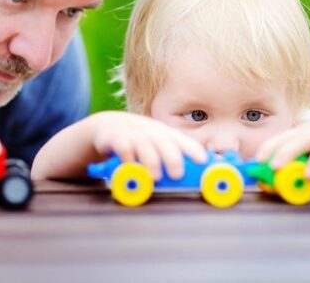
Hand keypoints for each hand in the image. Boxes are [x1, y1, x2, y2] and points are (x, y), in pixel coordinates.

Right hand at [88, 111, 206, 179]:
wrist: (106, 127)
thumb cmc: (137, 141)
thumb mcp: (155, 146)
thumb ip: (170, 160)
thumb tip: (192, 181)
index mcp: (164, 134)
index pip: (182, 141)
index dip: (193, 150)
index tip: (203, 161)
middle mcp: (149, 132)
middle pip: (164, 142)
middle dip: (172, 158)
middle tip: (177, 175)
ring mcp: (132, 133)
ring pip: (144, 144)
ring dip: (151, 161)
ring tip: (155, 177)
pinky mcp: (114, 137)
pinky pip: (122, 146)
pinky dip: (128, 158)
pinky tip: (131, 168)